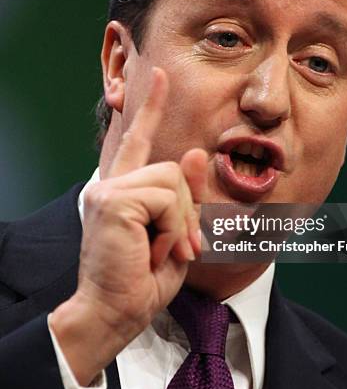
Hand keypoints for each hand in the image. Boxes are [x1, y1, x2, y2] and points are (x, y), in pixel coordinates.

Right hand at [50, 67, 207, 384]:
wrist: (115, 313)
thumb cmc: (144, 279)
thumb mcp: (176, 233)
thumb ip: (187, 195)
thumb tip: (196, 151)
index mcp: (124, 189)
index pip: (139, 139)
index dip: (153, 107)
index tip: (161, 74)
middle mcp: (112, 183)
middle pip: (174, 169)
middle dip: (188, 211)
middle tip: (181, 247)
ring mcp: (109, 189)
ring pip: (173, 180)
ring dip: (181, 222)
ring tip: (163, 251)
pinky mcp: (114, 199)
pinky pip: (166, 197)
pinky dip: (173, 228)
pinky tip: (153, 250)